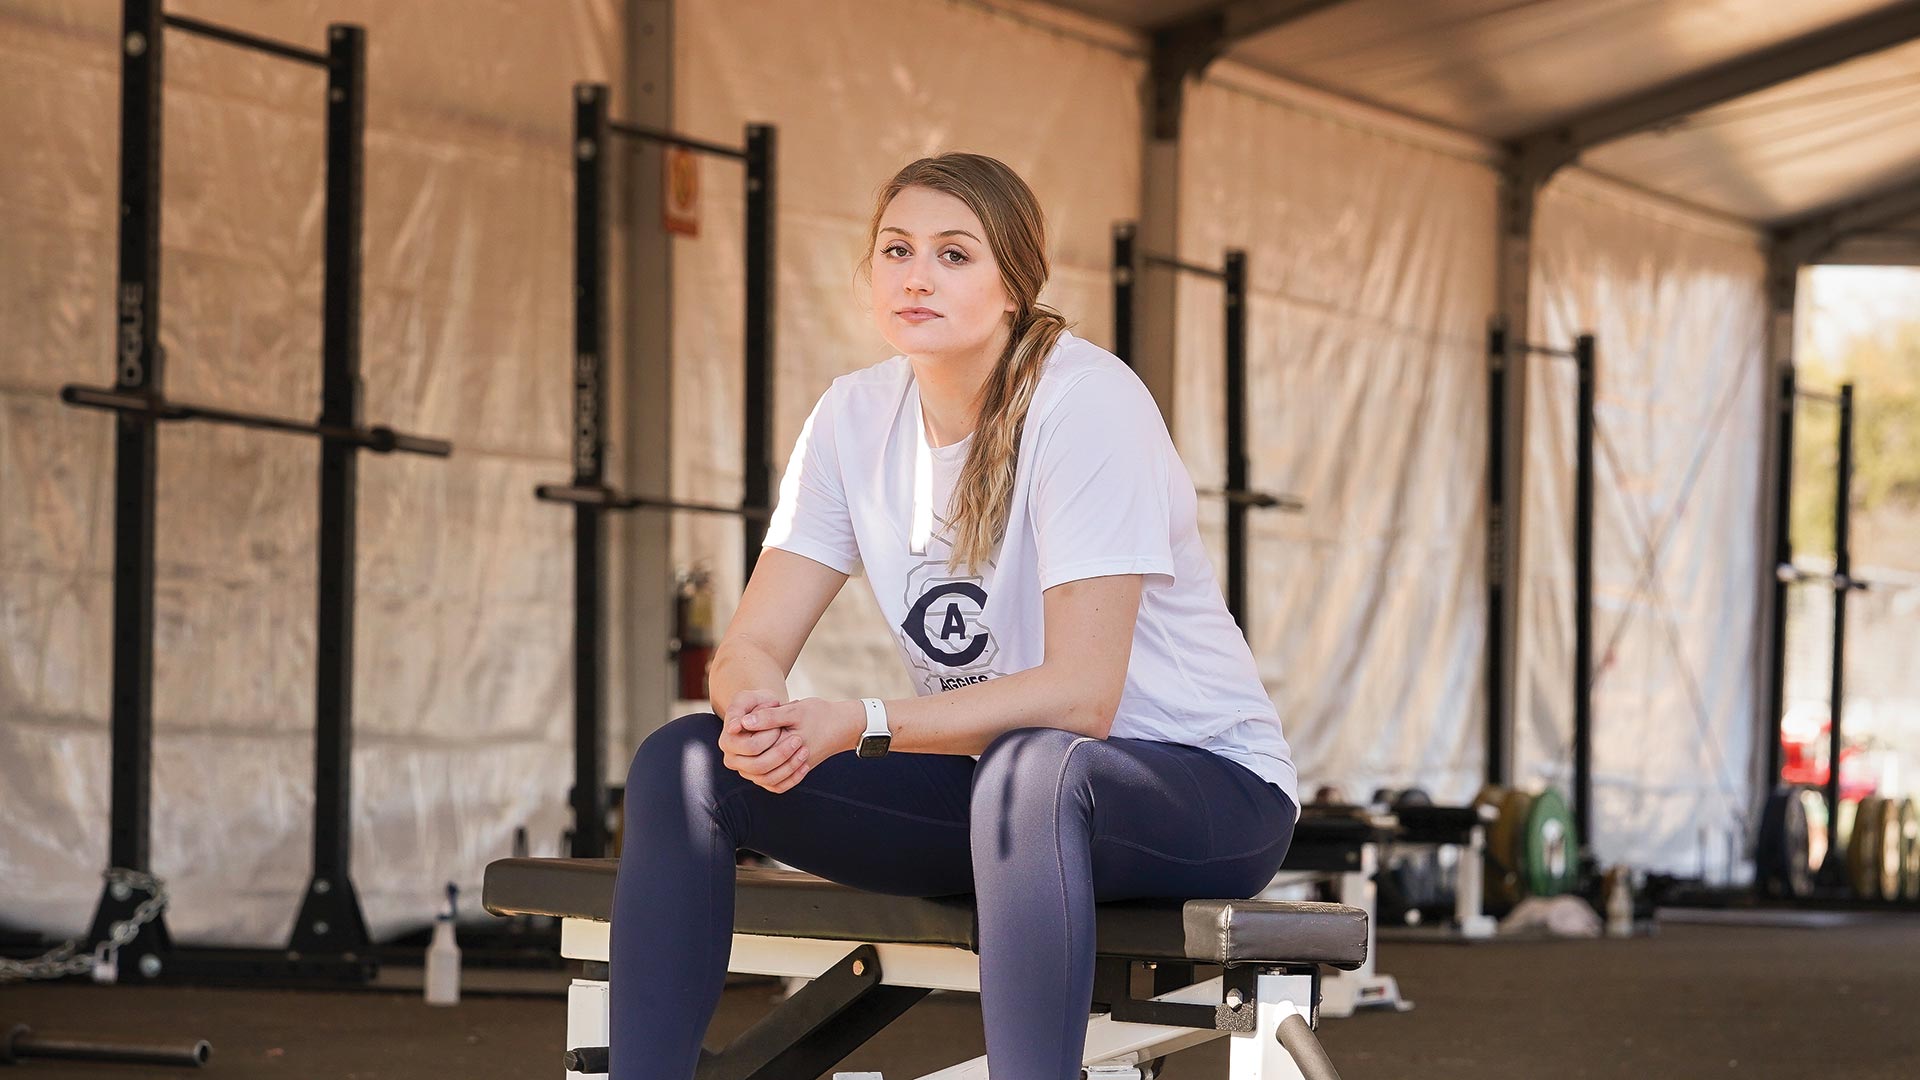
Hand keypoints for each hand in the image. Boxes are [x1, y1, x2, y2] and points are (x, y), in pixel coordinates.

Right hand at [718, 690, 805, 792]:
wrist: (767, 711)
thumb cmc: (758, 702)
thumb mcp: (751, 699)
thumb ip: (744, 711)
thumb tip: (736, 726)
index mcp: (727, 741)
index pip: (751, 747)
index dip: (769, 737)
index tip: (782, 726)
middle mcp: (733, 760)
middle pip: (758, 766)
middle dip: (781, 754)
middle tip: (798, 739)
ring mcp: (746, 771)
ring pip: (768, 779)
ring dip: (789, 767)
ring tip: (804, 751)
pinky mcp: (760, 778)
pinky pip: (776, 787)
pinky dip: (792, 779)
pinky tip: (805, 765)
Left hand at [739, 698, 864, 792]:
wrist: (844, 726)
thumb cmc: (821, 715)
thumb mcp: (794, 711)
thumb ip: (768, 717)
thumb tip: (742, 722)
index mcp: (786, 747)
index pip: (754, 748)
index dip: (748, 733)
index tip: (753, 719)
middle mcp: (789, 763)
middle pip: (756, 766)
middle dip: (752, 746)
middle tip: (754, 728)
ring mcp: (793, 770)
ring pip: (764, 778)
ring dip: (757, 761)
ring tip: (758, 741)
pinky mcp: (797, 771)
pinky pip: (777, 784)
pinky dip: (767, 774)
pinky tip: (764, 756)